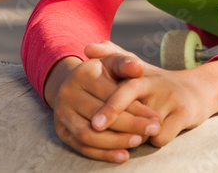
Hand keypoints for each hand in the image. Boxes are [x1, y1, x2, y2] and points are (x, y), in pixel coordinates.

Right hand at [47, 47, 160, 162]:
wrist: (75, 85)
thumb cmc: (102, 74)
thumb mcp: (114, 63)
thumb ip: (127, 64)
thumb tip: (139, 67)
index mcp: (82, 73)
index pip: (112, 95)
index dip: (137, 107)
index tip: (156, 117)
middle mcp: (67, 93)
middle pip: (101, 115)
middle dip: (130, 125)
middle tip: (153, 130)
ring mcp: (62, 114)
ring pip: (89, 135)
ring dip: (116, 141)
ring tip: (139, 141)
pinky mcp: (61, 131)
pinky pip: (82, 148)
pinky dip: (104, 154)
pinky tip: (124, 155)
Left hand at [86, 42, 217, 148]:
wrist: (198, 91)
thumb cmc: (157, 84)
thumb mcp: (136, 68)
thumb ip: (111, 57)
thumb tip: (87, 48)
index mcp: (139, 71)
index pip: (120, 77)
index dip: (106, 96)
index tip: (92, 113)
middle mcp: (154, 80)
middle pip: (129, 93)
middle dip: (111, 110)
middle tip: (96, 126)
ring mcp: (170, 96)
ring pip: (143, 123)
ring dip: (133, 134)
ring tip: (128, 136)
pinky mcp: (184, 113)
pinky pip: (161, 135)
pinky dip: (154, 141)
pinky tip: (153, 136)